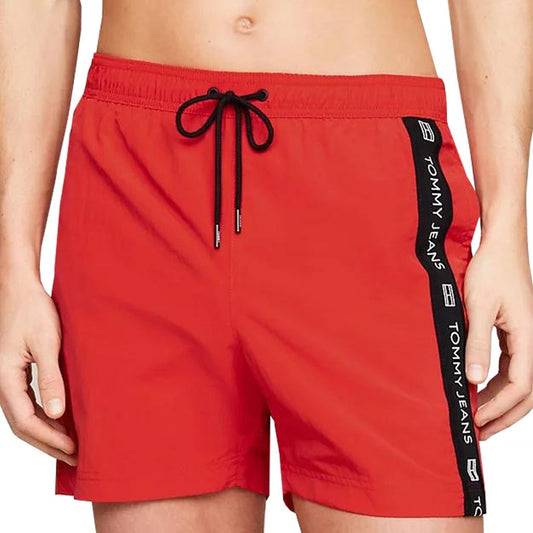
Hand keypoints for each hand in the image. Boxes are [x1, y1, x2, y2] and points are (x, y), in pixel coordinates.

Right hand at [0, 274, 76, 464]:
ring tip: (70, 445)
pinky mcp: (15, 372)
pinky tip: (60, 419)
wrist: (19, 289)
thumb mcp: (47, 344)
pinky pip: (26, 403)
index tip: (74, 449)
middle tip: (75, 457)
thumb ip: (51, 378)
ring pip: (24, 416)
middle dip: (48, 443)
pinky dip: (43, 416)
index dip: (50, 438)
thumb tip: (56, 412)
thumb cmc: (33, 311)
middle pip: (23, 425)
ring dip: (46, 432)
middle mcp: (1, 383)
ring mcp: (6, 379)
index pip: (27, 421)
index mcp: (5, 378)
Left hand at [464, 238, 532, 439]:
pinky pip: (512, 365)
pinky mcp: (516, 331)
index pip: (519, 386)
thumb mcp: (478, 307)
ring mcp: (526, 337)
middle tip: (480, 432)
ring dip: (501, 401)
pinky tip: (481, 388)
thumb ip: (477, 343)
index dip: (498, 407)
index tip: (475, 420)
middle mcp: (532, 340)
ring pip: (520, 380)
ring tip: (479, 416)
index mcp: (528, 337)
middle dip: (504, 414)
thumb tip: (472, 380)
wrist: (501, 246)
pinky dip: (498, 382)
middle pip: (526, 391)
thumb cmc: (491, 270)